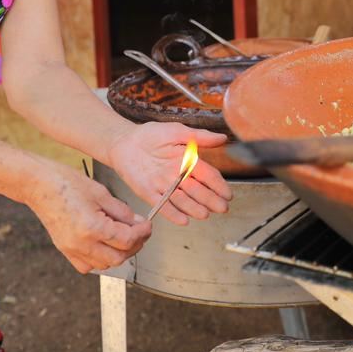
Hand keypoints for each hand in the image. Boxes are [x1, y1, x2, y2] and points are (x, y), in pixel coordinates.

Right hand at [25, 159, 151, 273]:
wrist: (39, 185)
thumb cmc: (65, 183)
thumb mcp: (101, 193)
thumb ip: (122, 211)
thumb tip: (138, 223)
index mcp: (92, 227)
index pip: (127, 240)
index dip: (142, 233)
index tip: (147, 226)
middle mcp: (81, 243)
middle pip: (119, 258)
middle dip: (135, 245)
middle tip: (140, 232)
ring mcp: (71, 249)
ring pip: (104, 265)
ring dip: (119, 253)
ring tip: (124, 237)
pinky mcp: (65, 250)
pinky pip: (87, 265)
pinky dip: (101, 259)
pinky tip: (105, 245)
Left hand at [109, 122, 231, 225]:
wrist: (125, 141)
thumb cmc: (151, 135)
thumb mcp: (176, 131)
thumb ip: (199, 136)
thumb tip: (222, 137)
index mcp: (188, 161)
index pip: (207, 175)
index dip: (218, 185)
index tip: (228, 194)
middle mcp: (178, 176)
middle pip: (198, 190)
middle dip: (210, 199)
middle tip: (222, 208)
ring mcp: (165, 186)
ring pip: (182, 200)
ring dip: (194, 208)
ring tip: (204, 214)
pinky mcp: (149, 193)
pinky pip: (163, 205)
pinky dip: (173, 213)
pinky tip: (183, 220)